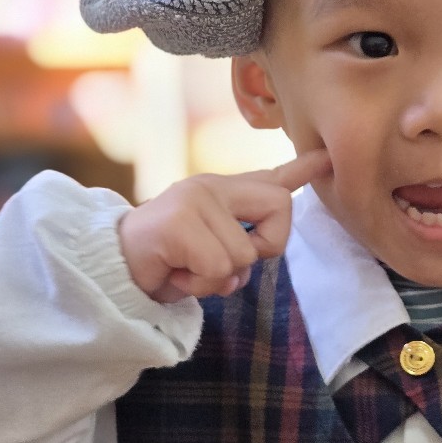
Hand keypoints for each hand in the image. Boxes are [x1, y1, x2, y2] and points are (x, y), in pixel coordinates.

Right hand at [118, 147, 330, 301]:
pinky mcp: (179, 222)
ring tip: (188, 270)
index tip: (328, 156)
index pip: (273, 177)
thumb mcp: (211, 251)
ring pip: (244, 255)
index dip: (305, 169)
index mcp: (224, 192)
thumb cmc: (167, 262)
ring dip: (219, 279)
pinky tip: (177, 275)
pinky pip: (218, 268)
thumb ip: (242, 243)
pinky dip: (200, 286)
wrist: (113, 268)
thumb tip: (255, 254)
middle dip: (266, 247)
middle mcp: (212, 186)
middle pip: (280, 208)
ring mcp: (195, 199)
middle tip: (227, 262)